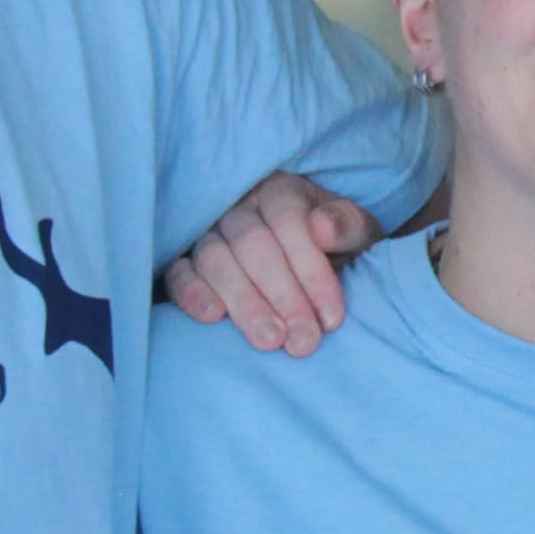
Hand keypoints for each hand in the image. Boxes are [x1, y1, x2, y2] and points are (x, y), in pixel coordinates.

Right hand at [157, 170, 382, 353]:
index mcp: (280, 192)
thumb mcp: (356, 234)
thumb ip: (348, 226)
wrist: (312, 260)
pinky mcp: (182, 261)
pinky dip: (191, 293)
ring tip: (269, 340)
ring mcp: (206, 233)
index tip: (332, 319)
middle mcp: (238, 207)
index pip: (289, 221)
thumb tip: (321, 227)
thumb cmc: (334, 247)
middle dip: (282, 295)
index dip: (311, 270)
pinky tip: (212, 318)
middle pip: (252, 244)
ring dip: (244, 302)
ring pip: (216, 259)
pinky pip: (178, 273)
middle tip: (303, 341)